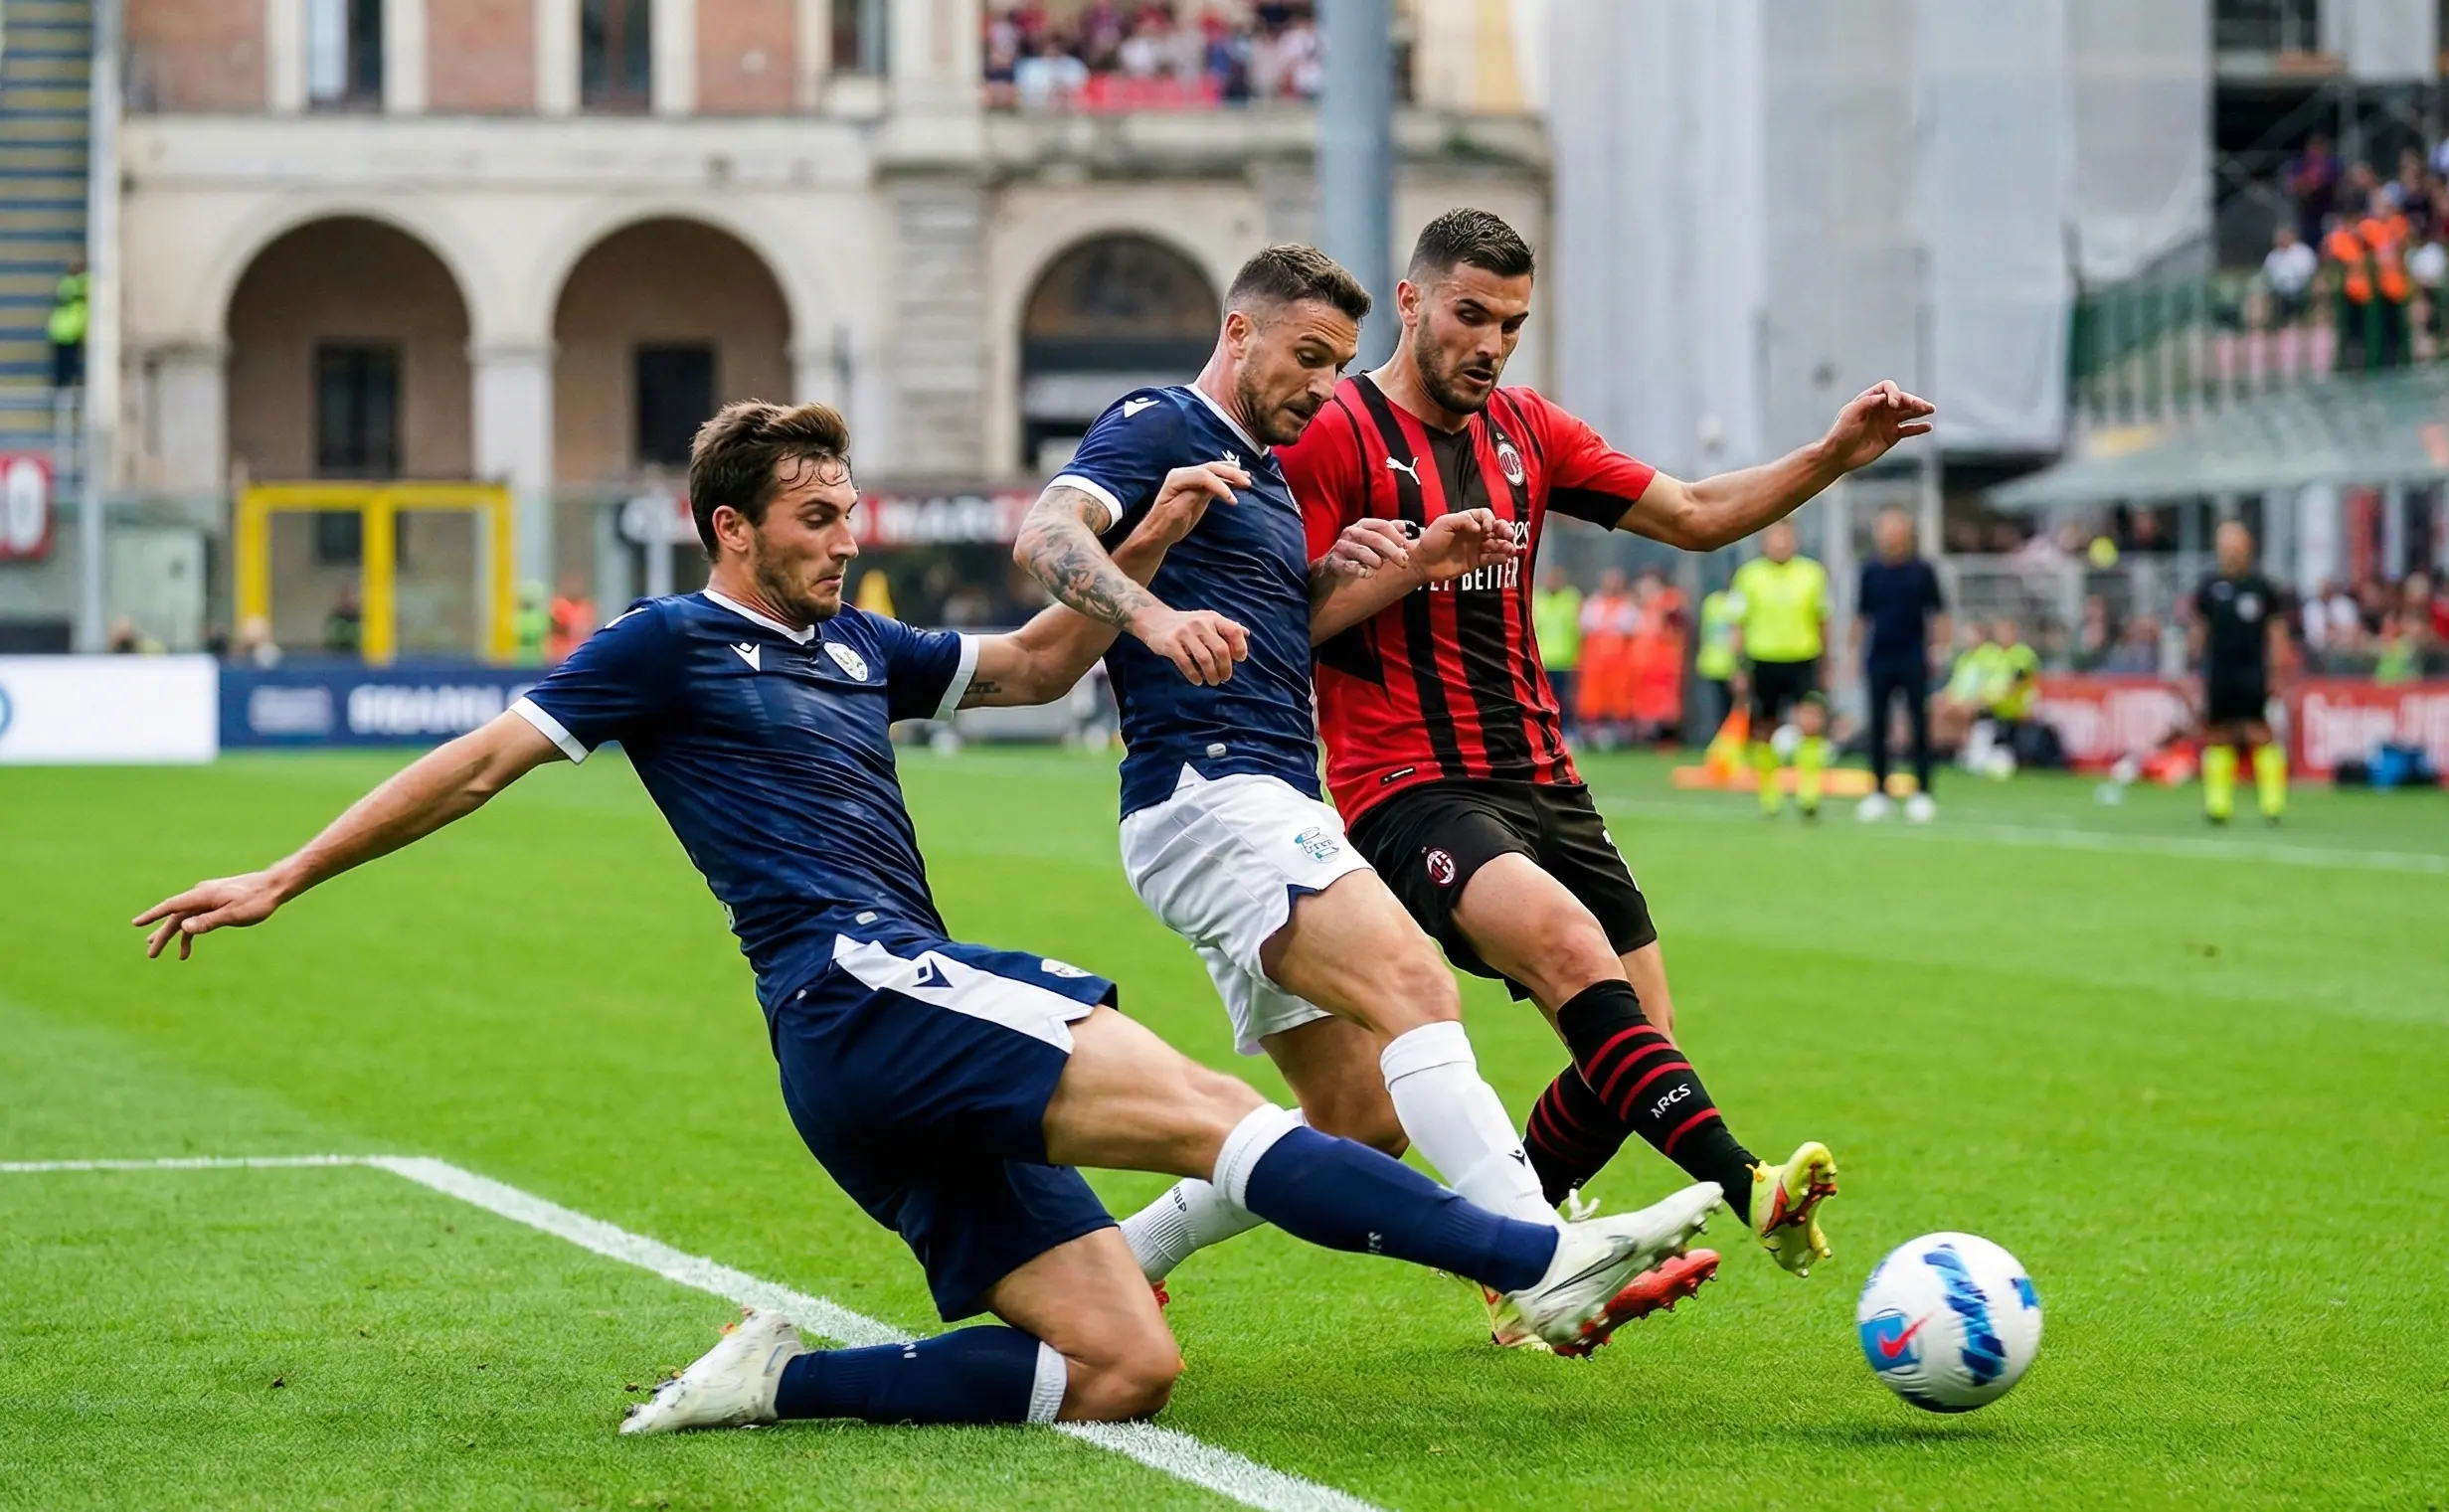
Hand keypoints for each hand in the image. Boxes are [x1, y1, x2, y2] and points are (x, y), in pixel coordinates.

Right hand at [133, 870, 288, 959]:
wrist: (274, 886)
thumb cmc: (257, 900)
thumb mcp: (234, 914)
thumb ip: (208, 921)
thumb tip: (183, 927)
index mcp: (202, 896)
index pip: (171, 906)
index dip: (153, 915)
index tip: (136, 923)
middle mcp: (201, 895)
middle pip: (176, 916)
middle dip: (162, 935)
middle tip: (151, 954)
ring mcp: (208, 898)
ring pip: (185, 918)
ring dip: (174, 935)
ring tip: (161, 952)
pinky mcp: (216, 902)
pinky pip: (197, 917)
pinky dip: (192, 931)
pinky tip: (187, 945)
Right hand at [1131, 605, 1249, 686]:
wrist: (1154, 620)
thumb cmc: (1186, 623)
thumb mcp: (1207, 620)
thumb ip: (1226, 627)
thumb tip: (1247, 633)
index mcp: (1212, 618)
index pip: (1233, 631)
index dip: (1240, 647)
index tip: (1239, 660)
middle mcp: (1200, 623)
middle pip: (1221, 650)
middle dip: (1226, 668)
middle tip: (1225, 678)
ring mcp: (1184, 633)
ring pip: (1205, 659)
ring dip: (1212, 674)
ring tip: (1213, 681)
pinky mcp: (1170, 644)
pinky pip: (1186, 664)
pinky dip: (1194, 676)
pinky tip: (1198, 681)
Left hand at [1135, 461, 1248, 550]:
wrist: (1158, 532)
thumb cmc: (1164, 525)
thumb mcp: (1176, 513)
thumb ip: (1191, 497)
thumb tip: (1208, 487)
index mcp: (1176, 478)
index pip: (1203, 476)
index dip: (1220, 486)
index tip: (1233, 501)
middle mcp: (1184, 474)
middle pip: (1211, 469)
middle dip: (1230, 474)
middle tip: (1247, 482)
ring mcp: (1191, 479)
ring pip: (1214, 471)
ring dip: (1231, 473)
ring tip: (1247, 478)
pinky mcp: (1198, 487)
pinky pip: (1214, 480)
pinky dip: (1227, 480)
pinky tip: (1239, 481)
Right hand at [1319, 518, 1413, 578]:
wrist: (1331, 568)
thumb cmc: (1357, 553)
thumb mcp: (1373, 541)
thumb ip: (1388, 533)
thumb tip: (1403, 526)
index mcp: (1362, 525)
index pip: (1383, 525)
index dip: (1397, 537)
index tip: (1407, 548)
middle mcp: (1351, 533)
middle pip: (1375, 538)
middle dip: (1392, 551)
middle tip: (1403, 562)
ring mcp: (1341, 547)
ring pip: (1363, 551)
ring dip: (1376, 561)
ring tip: (1380, 567)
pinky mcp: (1333, 562)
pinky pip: (1348, 565)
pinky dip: (1359, 570)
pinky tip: (1367, 575)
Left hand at [1414, 508, 1518, 582]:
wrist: (1422, 562)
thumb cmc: (1430, 540)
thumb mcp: (1444, 523)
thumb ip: (1463, 520)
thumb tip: (1479, 526)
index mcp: (1467, 521)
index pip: (1485, 515)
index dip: (1490, 520)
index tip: (1486, 529)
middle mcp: (1474, 533)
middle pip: (1495, 529)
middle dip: (1504, 530)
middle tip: (1509, 535)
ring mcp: (1475, 548)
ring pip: (1495, 544)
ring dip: (1505, 545)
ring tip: (1511, 549)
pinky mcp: (1474, 562)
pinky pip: (1490, 559)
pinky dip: (1499, 558)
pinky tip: (1506, 558)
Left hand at [1821, 381, 1934, 472]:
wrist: (1838, 456)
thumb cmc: (1841, 433)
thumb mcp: (1850, 414)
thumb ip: (1866, 403)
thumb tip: (1884, 397)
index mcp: (1870, 399)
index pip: (1888, 388)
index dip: (1894, 393)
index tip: (1894, 405)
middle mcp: (1881, 409)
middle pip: (1902, 399)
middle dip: (1913, 401)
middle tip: (1923, 407)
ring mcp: (1887, 422)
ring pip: (1908, 413)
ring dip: (1920, 410)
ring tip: (1931, 409)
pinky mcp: (1891, 436)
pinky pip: (1908, 430)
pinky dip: (1918, 428)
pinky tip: (1928, 427)